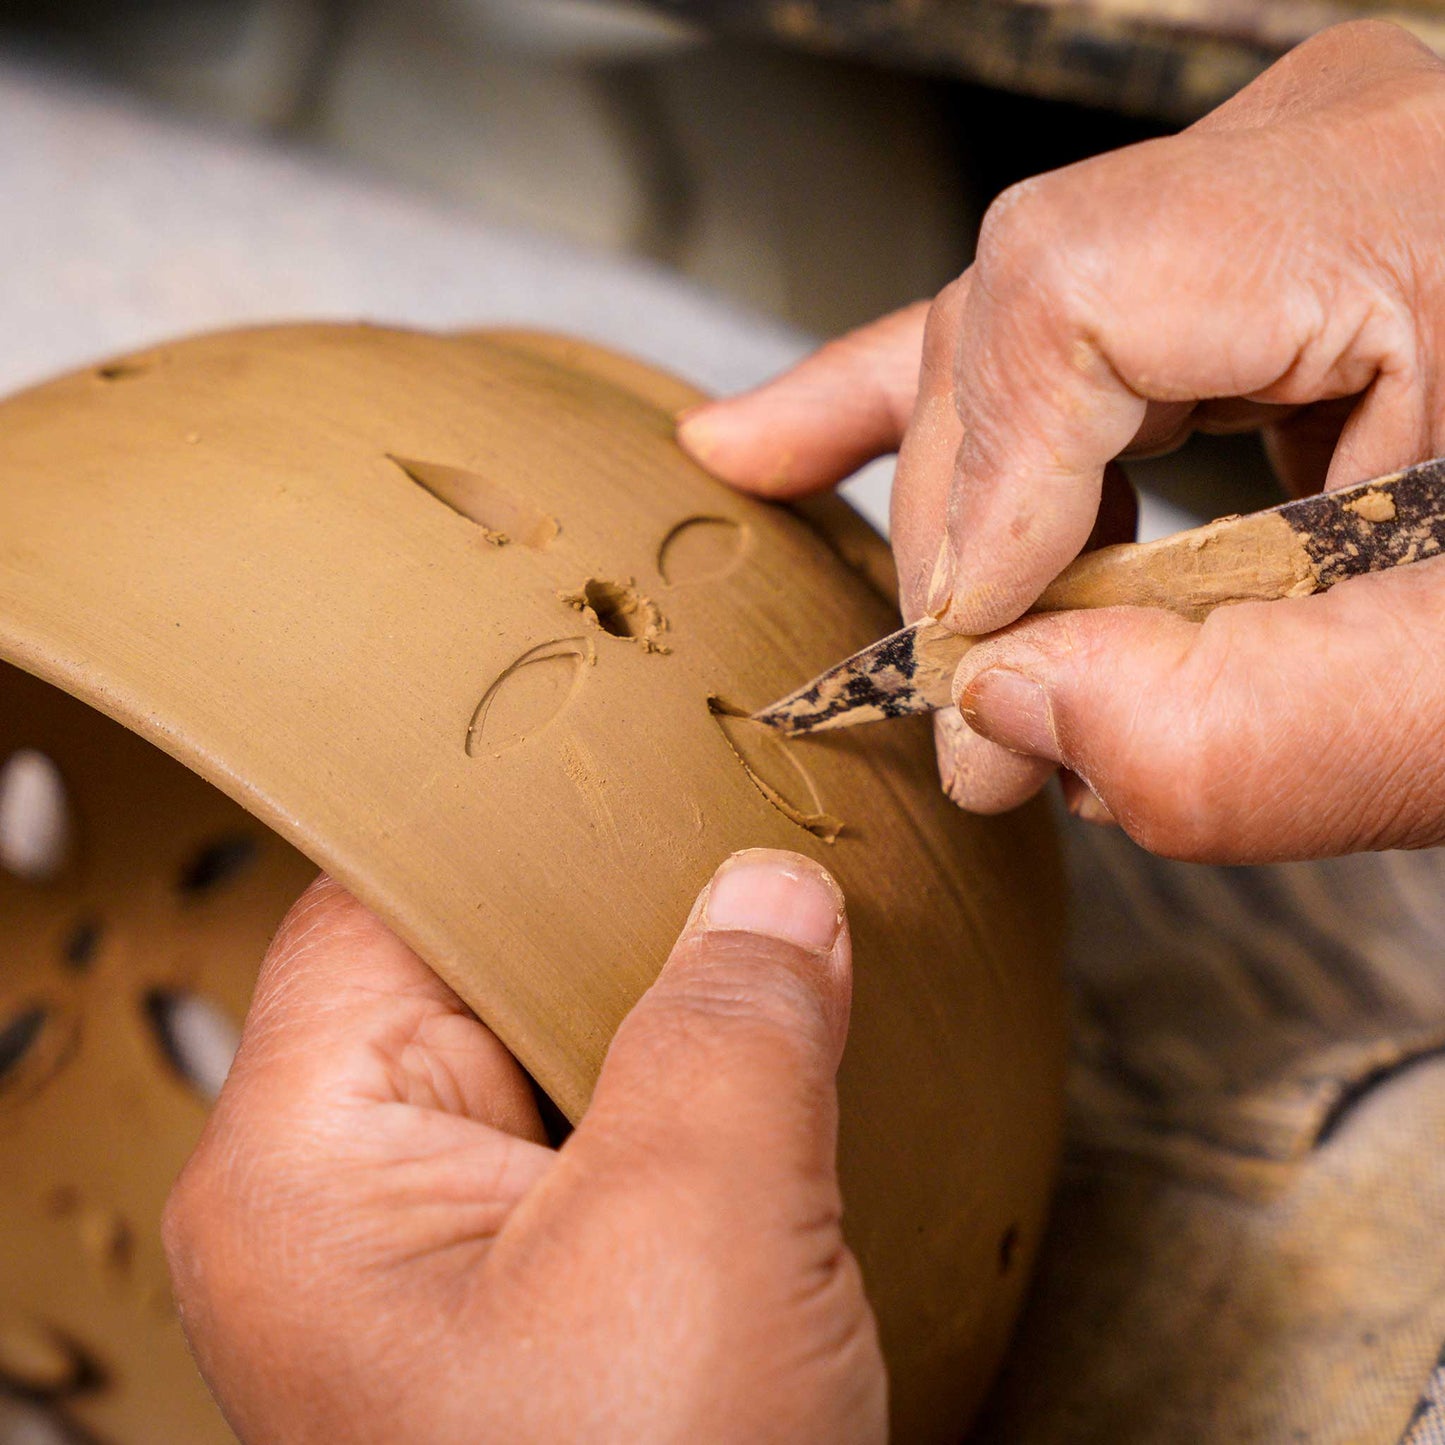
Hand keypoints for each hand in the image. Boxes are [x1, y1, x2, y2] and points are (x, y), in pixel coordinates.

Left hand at [163, 854, 884, 1443]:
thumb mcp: (699, 1232)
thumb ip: (732, 1023)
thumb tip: (769, 895)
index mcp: (310, 1162)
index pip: (386, 900)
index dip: (512, 820)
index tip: (631, 750)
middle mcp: (350, 1197)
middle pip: (467, 968)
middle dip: (607, 915)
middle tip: (729, 835)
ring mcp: (443, 1251)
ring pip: (547, 1052)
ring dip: (657, 1006)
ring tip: (762, 937)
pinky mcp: (529, 1293)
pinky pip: (595, 1135)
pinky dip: (676, 1088)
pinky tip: (757, 1060)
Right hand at [680, 20, 1444, 862]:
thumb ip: (1232, 741)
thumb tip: (1006, 711)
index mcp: (1405, 202)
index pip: (1068, 306)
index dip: (986, 503)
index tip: (977, 674)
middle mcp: (1334, 144)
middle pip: (1021, 314)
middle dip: (972, 536)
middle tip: (974, 712)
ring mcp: (1288, 179)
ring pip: (1017, 323)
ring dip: (944, 490)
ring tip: (834, 549)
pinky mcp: (1255, 247)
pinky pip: (1056, 323)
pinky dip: (939, 411)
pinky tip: (795, 438)